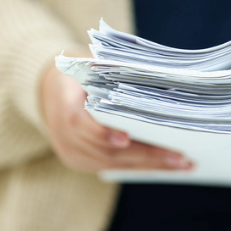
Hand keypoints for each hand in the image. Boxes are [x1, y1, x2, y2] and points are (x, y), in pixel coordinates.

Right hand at [40, 56, 192, 172]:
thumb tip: (156, 74)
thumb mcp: (89, 63)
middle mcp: (63, 134)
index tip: (126, 138)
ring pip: (112, 164)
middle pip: (105, 151)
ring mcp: (70, 151)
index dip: (102, 133)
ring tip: (181, 164)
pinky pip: (111, 167)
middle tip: (179, 157)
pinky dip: (138, 166)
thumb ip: (112, 71)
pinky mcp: (79, 161)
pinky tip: (163, 166)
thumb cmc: (79, 72)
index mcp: (64, 104)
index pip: (79, 123)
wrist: (49, 88)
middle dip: (146, 156)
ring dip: (149, 166)